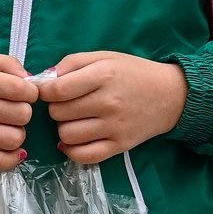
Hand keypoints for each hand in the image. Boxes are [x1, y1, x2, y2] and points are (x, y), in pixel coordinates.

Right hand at [0, 54, 37, 169]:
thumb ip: (7, 64)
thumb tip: (32, 82)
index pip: (20, 89)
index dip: (31, 92)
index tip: (24, 94)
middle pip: (22, 115)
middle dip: (23, 111)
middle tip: (11, 109)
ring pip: (15, 139)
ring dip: (17, 133)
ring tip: (6, 126)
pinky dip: (11, 159)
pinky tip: (10, 149)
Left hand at [36, 52, 188, 163]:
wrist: (169, 95)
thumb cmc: (131, 72)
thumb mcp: (103, 57)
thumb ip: (71, 63)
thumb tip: (43, 80)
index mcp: (103, 75)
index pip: (57, 90)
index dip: (45, 91)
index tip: (49, 90)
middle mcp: (109, 102)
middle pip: (59, 113)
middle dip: (56, 107)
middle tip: (68, 103)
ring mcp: (115, 127)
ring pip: (67, 135)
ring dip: (64, 127)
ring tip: (74, 119)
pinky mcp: (120, 146)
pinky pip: (85, 156)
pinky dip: (72, 151)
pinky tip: (74, 140)